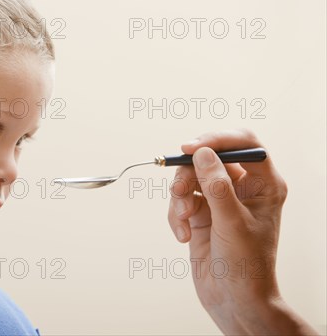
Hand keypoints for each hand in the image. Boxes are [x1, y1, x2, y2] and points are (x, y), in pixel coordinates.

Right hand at [167, 129, 317, 334]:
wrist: (233, 300)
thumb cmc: (246, 265)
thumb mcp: (232, 222)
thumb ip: (216, 186)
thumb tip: (202, 153)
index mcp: (264, 184)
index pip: (244, 144)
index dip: (217, 139)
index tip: (190, 147)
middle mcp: (242, 187)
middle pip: (209, 158)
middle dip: (189, 174)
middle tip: (179, 191)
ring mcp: (219, 200)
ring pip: (190, 177)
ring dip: (179, 196)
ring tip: (182, 219)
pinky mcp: (200, 213)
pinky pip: (180, 199)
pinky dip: (175, 215)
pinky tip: (182, 235)